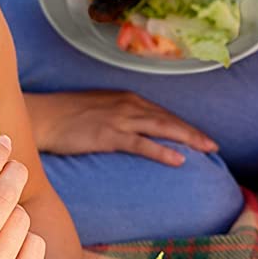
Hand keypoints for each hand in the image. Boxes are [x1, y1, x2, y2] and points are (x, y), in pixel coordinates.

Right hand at [23, 89, 217, 166]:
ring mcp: (120, 119)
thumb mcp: (100, 109)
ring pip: (162, 128)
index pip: (163, 113)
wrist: (42, 117)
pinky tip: (179, 160)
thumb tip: (134, 128)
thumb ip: (120, 115)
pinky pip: (142, 144)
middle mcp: (128, 105)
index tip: (201, 136)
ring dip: (187, 139)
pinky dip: (162, 151)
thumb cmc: (67, 115)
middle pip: (169, 119)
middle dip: (194, 132)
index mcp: (127, 98)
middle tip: (214, 146)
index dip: (184, 125)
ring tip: (207, 150)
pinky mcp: (109, 135)